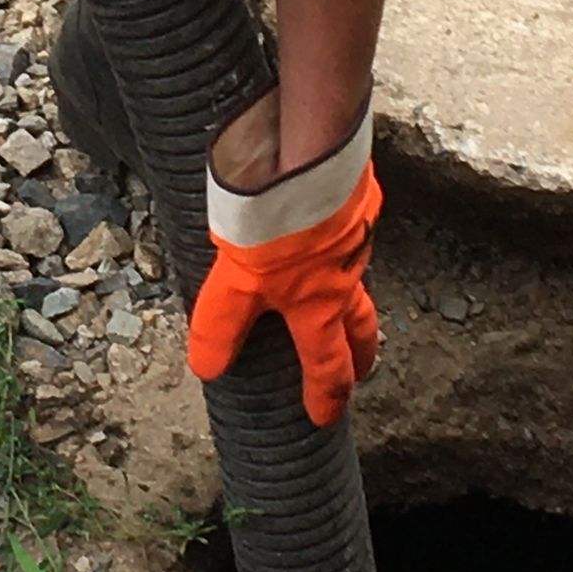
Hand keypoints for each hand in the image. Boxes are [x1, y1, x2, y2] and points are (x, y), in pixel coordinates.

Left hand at [187, 88, 381, 426]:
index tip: (326, 416)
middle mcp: (344, 276)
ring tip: (346, 299)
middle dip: (362, 353)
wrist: (306, 155)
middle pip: (361, 327)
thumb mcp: (235, 280)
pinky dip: (343, 235)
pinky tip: (328, 221)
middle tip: (364, 369)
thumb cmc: (274, 221)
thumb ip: (223, 323)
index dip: (326, 395)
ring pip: (358, 277)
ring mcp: (354, 236)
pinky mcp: (355, 198)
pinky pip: (352, 227)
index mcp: (317, 305)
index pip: (326, 364)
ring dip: (355, 296)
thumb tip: (208, 368)